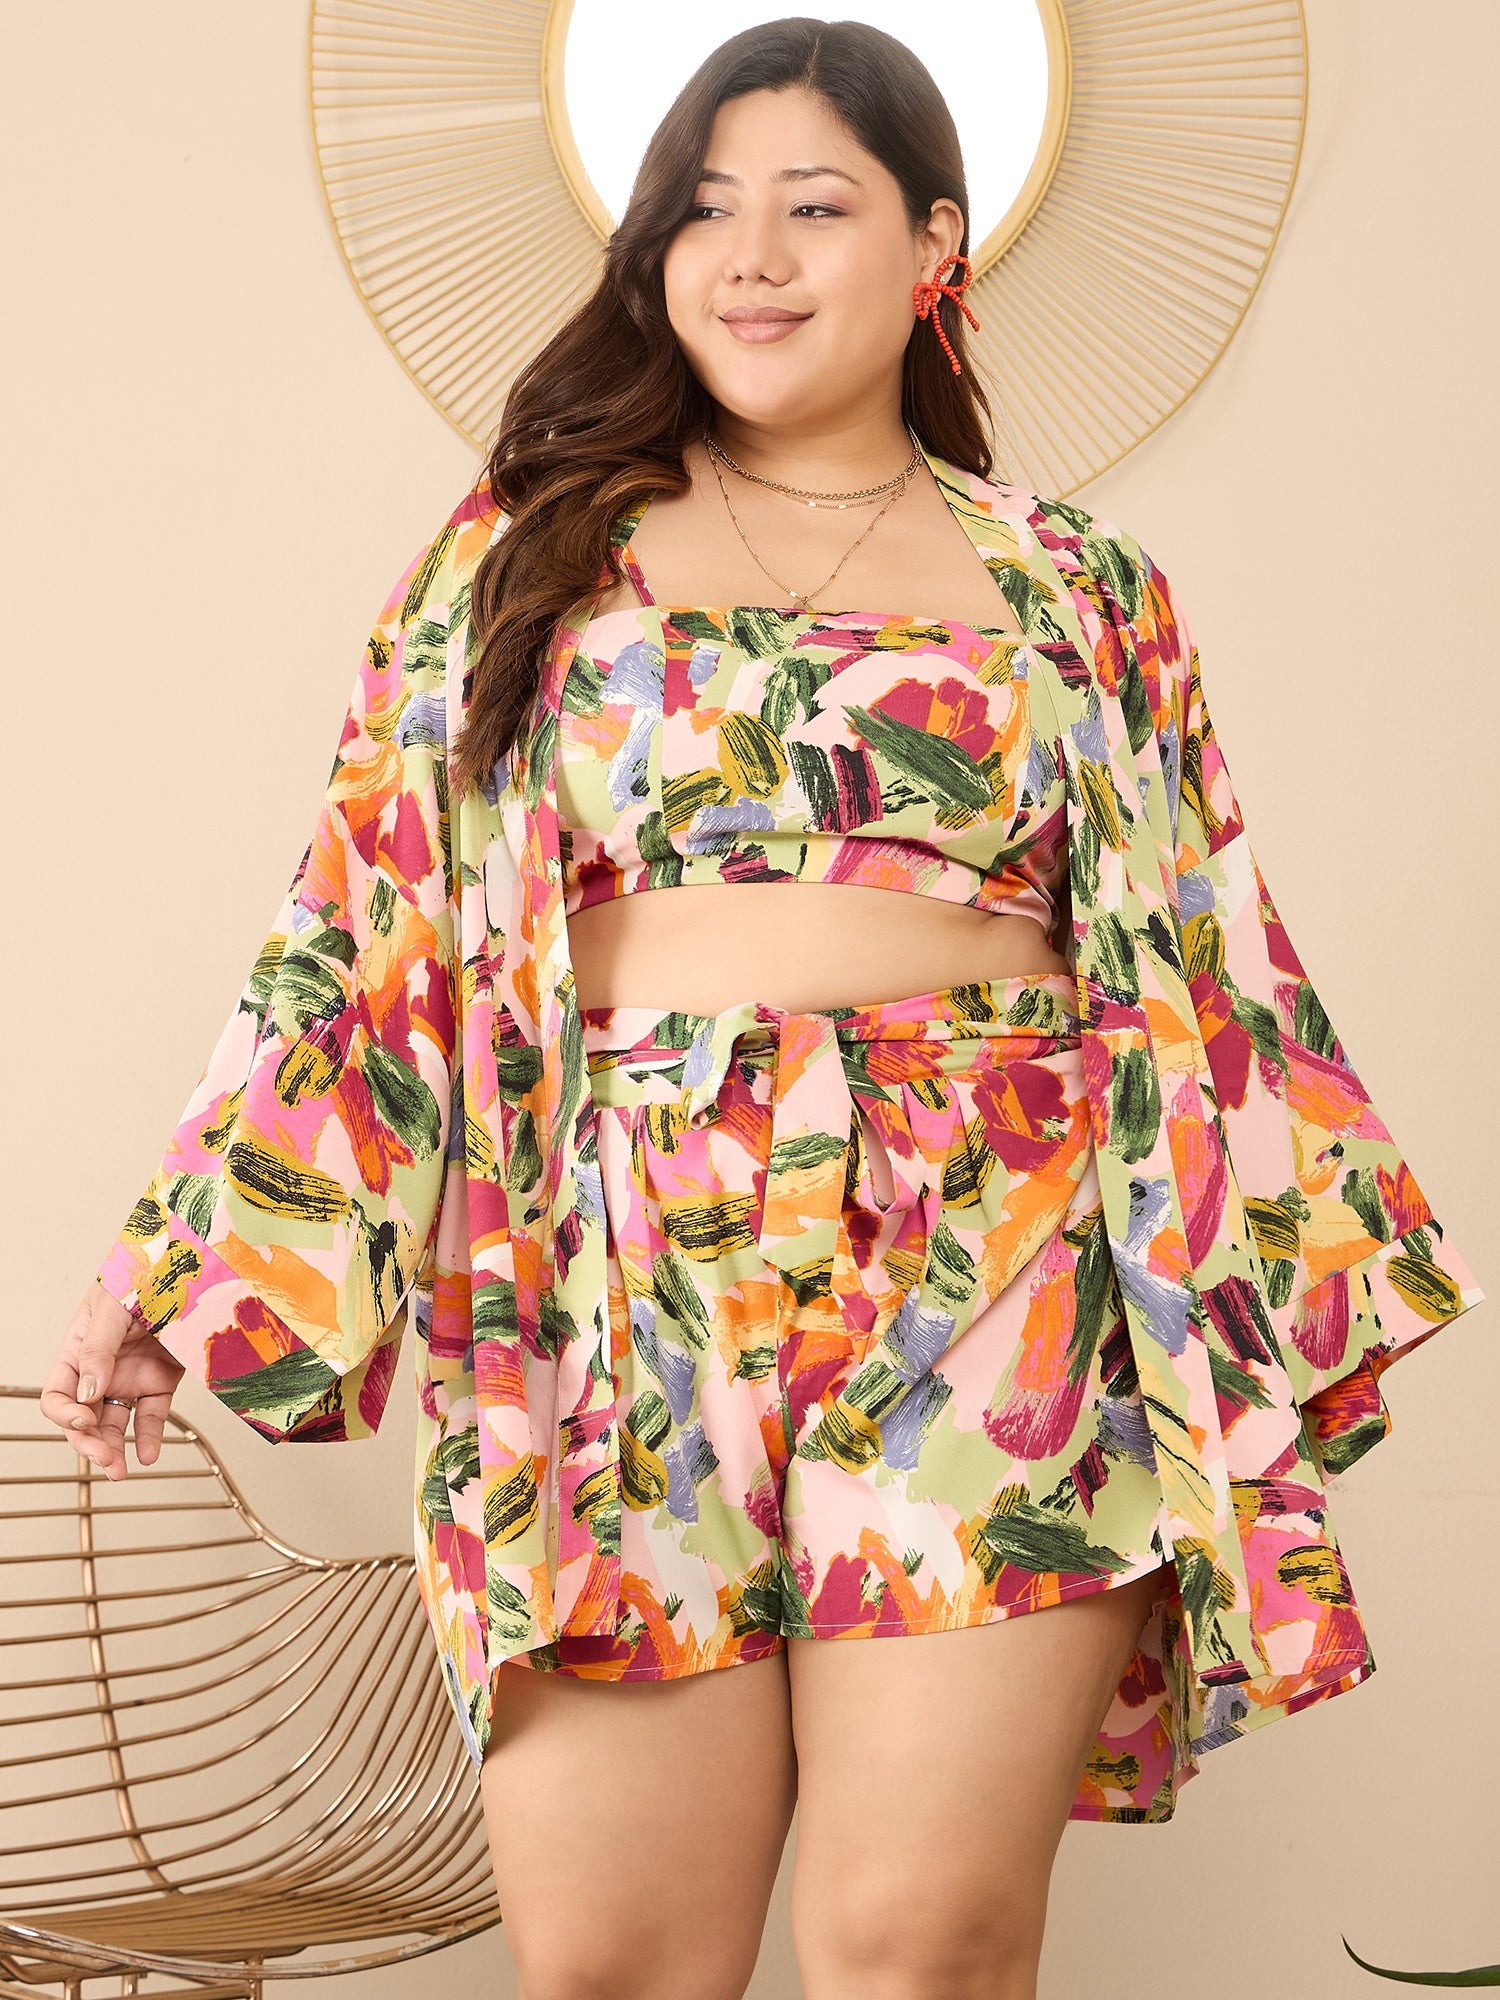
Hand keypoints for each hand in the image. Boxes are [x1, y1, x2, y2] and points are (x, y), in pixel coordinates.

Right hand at [39, 1282, 186, 1480]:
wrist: (189, 1267)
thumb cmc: (142, 1275)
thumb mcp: (112, 1307)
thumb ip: (98, 1349)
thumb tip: (88, 1391)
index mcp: (79, 1351)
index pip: (58, 1395)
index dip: (64, 1414)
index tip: (82, 1420)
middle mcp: (101, 1370)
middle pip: (83, 1418)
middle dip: (88, 1443)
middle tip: (106, 1460)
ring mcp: (130, 1377)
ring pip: (114, 1424)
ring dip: (114, 1448)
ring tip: (122, 1470)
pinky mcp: (161, 1382)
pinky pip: (151, 1416)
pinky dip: (149, 1437)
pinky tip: (148, 1454)